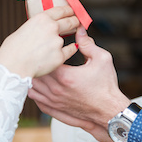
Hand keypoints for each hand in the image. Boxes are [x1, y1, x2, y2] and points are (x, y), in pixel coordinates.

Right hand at [0, 6, 78, 77]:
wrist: (13, 66)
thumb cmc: (12, 50)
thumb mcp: (23, 29)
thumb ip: (36, 27)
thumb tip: (41, 29)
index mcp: (41, 18)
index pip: (61, 10)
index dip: (69, 10)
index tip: (72, 11)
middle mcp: (52, 27)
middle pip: (71, 21)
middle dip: (75, 21)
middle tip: (76, 23)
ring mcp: (57, 42)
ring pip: (69, 38)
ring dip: (66, 39)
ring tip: (57, 44)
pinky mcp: (60, 56)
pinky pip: (70, 51)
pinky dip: (70, 50)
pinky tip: (68, 50)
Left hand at [29, 26, 130, 141]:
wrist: (109, 111)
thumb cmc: (106, 87)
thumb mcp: (101, 59)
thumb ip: (87, 44)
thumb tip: (79, 30)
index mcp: (65, 76)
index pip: (44, 60)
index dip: (44, 51)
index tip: (47, 45)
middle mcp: (56, 90)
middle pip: (35, 73)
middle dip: (37, 62)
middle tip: (38, 53)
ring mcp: (53, 101)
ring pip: (32, 87)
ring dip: (33, 77)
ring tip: (36, 68)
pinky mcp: (54, 109)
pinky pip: (36, 100)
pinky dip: (34, 91)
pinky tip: (38, 84)